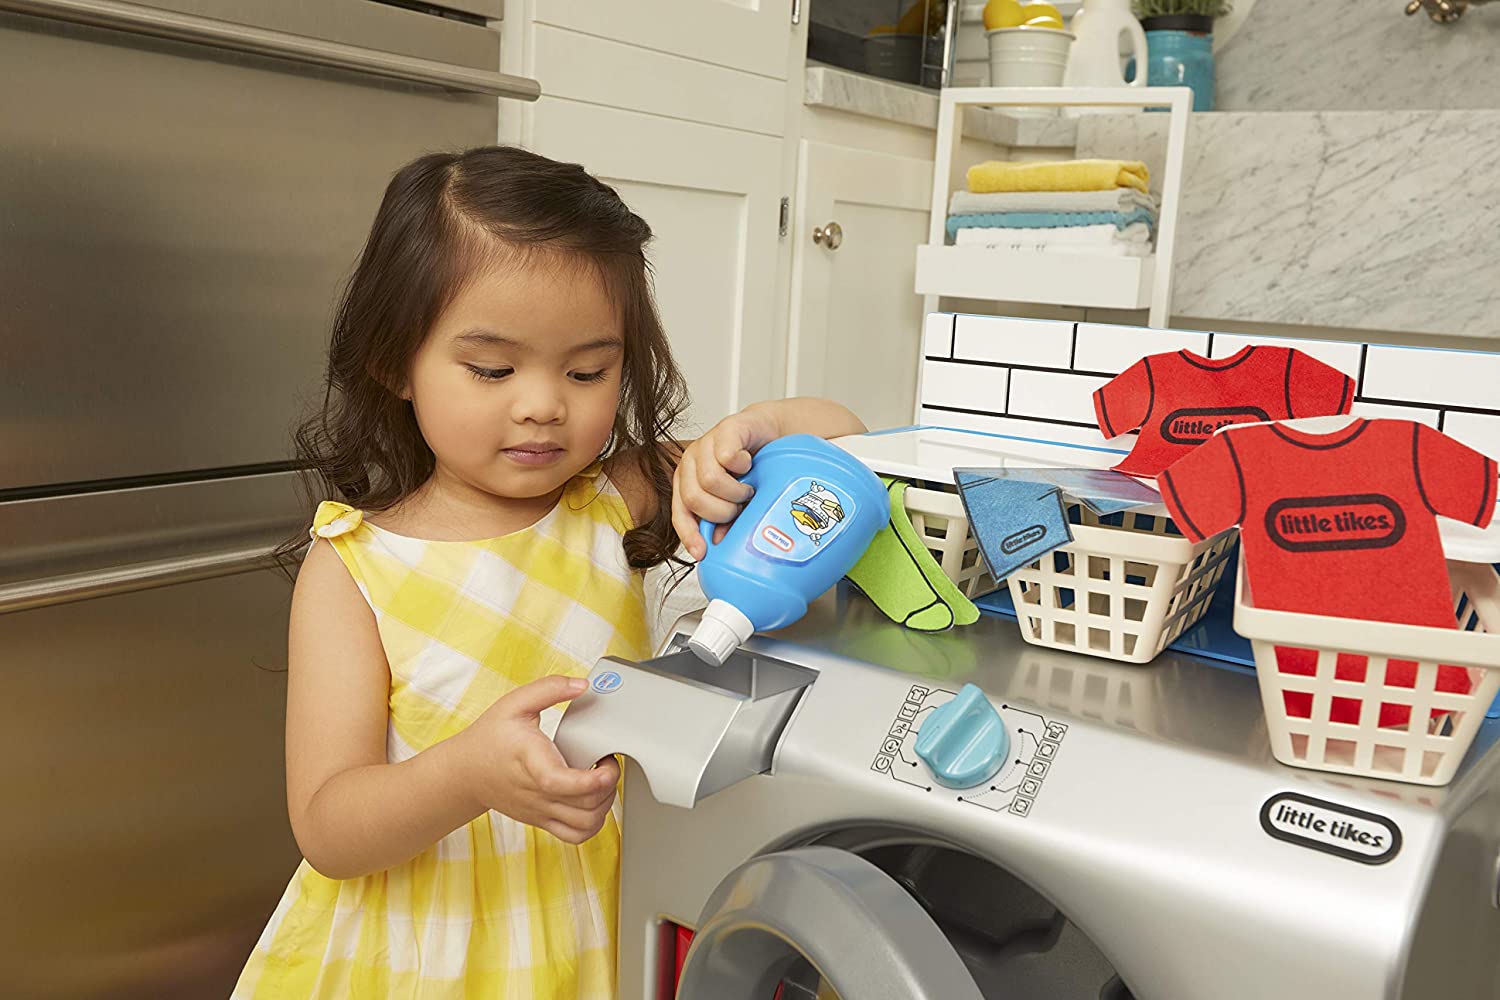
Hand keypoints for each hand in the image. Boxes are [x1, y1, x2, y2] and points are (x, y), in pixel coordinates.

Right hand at [455, 675, 618, 843]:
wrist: (465, 772)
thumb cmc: (490, 737)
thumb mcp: (515, 703)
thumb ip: (549, 689)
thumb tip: (582, 685)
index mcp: (530, 761)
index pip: (560, 782)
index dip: (591, 779)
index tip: (606, 762)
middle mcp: (537, 792)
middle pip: (585, 806)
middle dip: (608, 784)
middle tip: (606, 761)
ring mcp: (541, 810)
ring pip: (586, 825)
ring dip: (605, 804)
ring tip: (601, 781)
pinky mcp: (543, 820)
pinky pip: (576, 835)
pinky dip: (594, 823)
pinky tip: (592, 800)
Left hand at [671, 407, 779, 560]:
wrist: (770, 434)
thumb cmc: (752, 470)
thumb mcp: (737, 502)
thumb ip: (727, 522)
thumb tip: (719, 543)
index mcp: (688, 484)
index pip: (680, 514)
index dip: (689, 535)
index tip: (703, 552)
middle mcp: (691, 464)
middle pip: (693, 499)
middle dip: (722, 511)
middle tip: (739, 507)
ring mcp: (705, 445)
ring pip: (709, 480)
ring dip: (735, 491)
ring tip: (747, 488)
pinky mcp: (724, 430)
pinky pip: (727, 456)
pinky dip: (742, 466)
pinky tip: (748, 465)